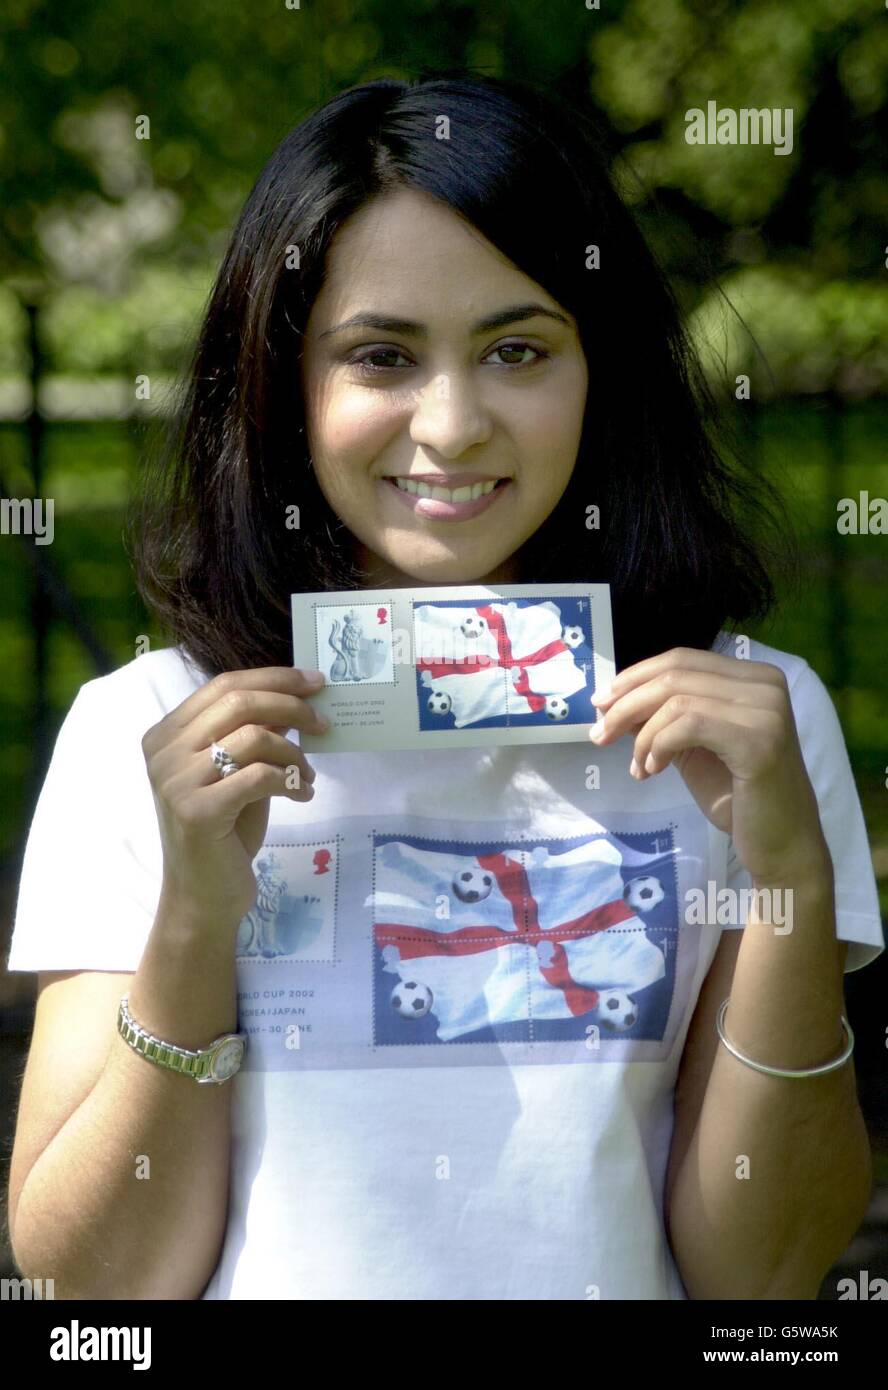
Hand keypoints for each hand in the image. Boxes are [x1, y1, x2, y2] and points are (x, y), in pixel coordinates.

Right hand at [142, 666, 328, 927]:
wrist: (203, 895)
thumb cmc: (224, 832)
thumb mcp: (238, 772)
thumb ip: (255, 734)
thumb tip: (295, 698)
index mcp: (166, 734)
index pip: (224, 684)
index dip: (274, 678)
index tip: (315, 681)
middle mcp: (163, 752)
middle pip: (239, 702)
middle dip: (291, 705)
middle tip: (324, 722)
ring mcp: (175, 781)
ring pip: (254, 737)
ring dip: (295, 754)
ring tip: (309, 776)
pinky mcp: (196, 811)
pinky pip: (258, 776)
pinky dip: (291, 781)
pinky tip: (302, 794)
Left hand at [590, 647, 831, 885]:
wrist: (781, 844)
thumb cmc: (737, 796)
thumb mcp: (692, 746)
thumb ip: (663, 717)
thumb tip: (613, 700)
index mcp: (754, 677)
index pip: (681, 659)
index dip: (635, 677)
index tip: (601, 704)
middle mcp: (766, 684)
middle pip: (674, 674)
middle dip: (626, 702)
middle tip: (599, 733)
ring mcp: (766, 709)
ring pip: (676, 699)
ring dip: (641, 734)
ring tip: (637, 766)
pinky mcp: (759, 740)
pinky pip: (687, 725)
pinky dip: (658, 746)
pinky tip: (652, 771)